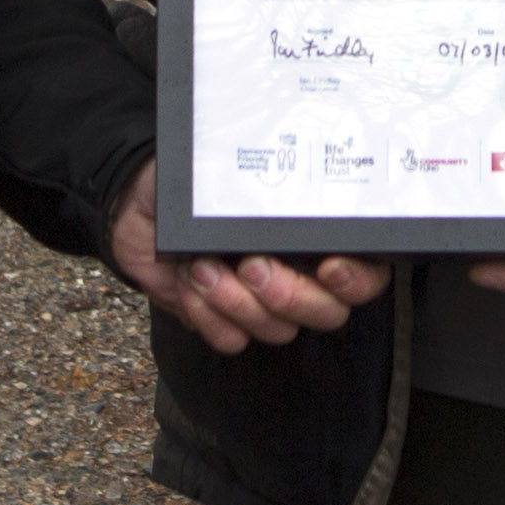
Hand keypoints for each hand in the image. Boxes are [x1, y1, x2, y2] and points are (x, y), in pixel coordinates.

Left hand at [109, 162, 393, 355]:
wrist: (138, 201)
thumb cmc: (194, 178)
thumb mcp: (232, 165)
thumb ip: (266, 176)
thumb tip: (291, 181)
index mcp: (316, 236)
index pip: (365, 273)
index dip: (356, 280)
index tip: (329, 266)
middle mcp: (300, 274)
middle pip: (327, 312)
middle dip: (289, 295)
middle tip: (252, 266)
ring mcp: (263, 302)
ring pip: (278, 329)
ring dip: (238, 302)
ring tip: (205, 268)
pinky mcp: (226, 319)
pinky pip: (232, 339)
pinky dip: (209, 315)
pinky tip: (191, 284)